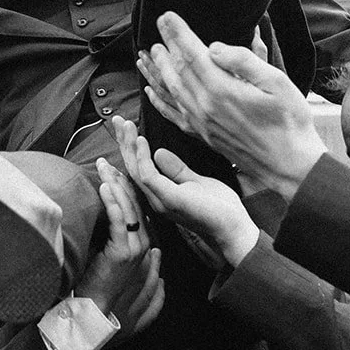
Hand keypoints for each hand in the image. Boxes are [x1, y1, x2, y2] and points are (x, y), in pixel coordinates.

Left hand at [77, 159, 164, 337]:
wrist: (96, 307)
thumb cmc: (96, 280)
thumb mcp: (105, 250)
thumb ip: (109, 232)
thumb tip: (99, 211)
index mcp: (141, 239)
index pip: (136, 204)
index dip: (126, 184)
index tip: (115, 166)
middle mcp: (143, 240)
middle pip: (134, 201)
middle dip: (122, 177)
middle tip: (109, 158)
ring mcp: (135, 246)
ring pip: (128, 207)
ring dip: (116, 183)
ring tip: (104, 165)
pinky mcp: (124, 251)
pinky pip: (119, 220)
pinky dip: (112, 201)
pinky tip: (106, 186)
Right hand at [113, 116, 257, 267]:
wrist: (233, 228)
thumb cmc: (218, 209)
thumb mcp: (196, 182)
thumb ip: (176, 170)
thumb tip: (159, 152)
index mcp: (161, 195)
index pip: (139, 169)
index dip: (130, 148)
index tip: (126, 127)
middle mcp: (156, 199)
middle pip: (132, 168)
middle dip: (124, 143)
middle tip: (117, 120)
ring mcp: (161, 200)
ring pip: (135, 170)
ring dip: (129, 146)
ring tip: (125, 125)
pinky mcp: (169, 199)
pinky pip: (148, 175)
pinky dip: (143, 157)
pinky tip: (142, 141)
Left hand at [137, 12, 327, 199]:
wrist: (289, 165)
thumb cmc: (290, 121)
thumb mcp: (277, 83)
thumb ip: (244, 61)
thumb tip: (214, 48)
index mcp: (223, 90)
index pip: (192, 55)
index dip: (177, 34)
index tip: (166, 16)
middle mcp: (205, 107)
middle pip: (177, 71)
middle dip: (164, 47)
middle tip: (156, 28)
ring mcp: (202, 123)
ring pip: (170, 92)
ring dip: (156, 71)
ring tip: (145, 54)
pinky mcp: (203, 135)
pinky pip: (173, 115)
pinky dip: (159, 102)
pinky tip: (150, 92)